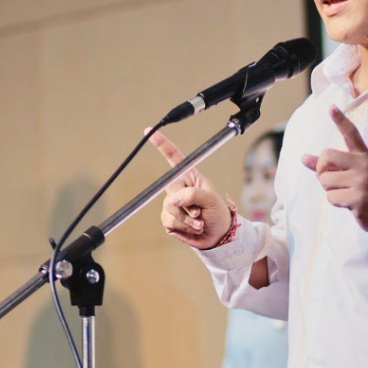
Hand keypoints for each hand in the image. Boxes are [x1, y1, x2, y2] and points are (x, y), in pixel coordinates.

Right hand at [149, 129, 233, 248]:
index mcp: (190, 176)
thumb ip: (193, 196)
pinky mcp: (168, 218)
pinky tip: (192, 229)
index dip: (161, 144)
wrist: (217, 236)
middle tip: (200, 213)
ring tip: (200, 223)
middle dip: (187, 204)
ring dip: (187, 219)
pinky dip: (183, 227)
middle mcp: (178, 188)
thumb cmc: (218, 213)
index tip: (149, 131)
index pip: (174, 157)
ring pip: (169, 208)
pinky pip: (169, 221)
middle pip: (170, 187)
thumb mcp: (211, 200)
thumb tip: (172, 200)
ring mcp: (171, 203)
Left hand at [301, 107, 367, 230]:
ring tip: (344, 192)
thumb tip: (303, 158)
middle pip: (326, 157)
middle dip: (321, 170)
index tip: (331, 107)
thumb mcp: (350, 173)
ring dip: (329, 189)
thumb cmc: (364, 188)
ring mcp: (361, 180)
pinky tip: (348, 203)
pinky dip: (335, 201)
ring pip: (325, 180)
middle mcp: (363, 164)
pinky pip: (331, 197)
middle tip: (332, 180)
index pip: (351, 133)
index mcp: (362, 155)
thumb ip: (328, 165)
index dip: (340, 120)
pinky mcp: (358, 197)